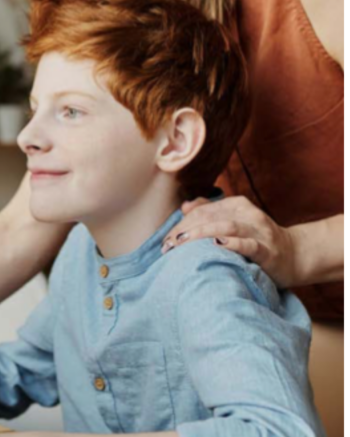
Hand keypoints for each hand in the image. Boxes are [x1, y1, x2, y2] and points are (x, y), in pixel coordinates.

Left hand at [161, 195, 299, 287]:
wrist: (296, 256)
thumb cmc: (258, 241)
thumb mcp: (235, 222)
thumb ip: (211, 212)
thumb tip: (185, 207)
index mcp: (237, 205)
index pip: (202, 210)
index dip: (181, 224)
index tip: (166, 241)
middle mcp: (247, 214)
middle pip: (210, 217)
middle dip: (185, 230)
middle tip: (168, 246)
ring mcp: (259, 231)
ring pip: (226, 226)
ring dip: (200, 234)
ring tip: (182, 243)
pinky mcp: (268, 250)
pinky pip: (249, 245)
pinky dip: (232, 243)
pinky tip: (217, 244)